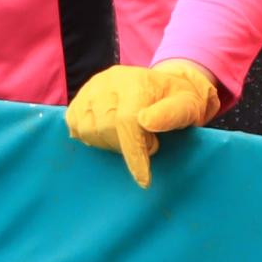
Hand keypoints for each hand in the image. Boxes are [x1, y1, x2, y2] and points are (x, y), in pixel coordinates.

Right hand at [64, 58, 221, 188]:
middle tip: (148, 141)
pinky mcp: (80, 97)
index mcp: (135, 82)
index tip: (143, 180)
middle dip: (126, 146)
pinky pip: (74, 125)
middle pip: (104, 128)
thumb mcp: (188, 105)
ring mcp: (91, 88)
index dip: (134, 154)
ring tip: (129, 136)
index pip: (126, 121)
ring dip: (108, 143)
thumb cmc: (178, 101)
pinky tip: (110, 134)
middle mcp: (108, 81)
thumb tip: (146, 121)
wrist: (163, 86)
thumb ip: (172, 113)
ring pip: (87, 130)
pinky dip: (91, 136)